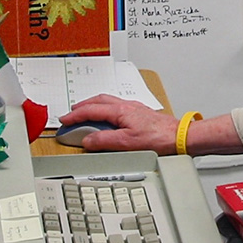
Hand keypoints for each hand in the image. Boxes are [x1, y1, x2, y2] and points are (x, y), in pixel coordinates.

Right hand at [60, 94, 179, 153]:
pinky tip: (108, 117)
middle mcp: (126, 106)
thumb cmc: (158, 138)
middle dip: (82, 106)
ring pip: (108, 102)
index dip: (75, 115)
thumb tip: (87, 139)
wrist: (179, 136)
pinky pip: (117, 106)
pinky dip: (105, 109)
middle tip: (71, 113)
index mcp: (120, 111)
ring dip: (93, 106)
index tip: (64, 119)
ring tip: (85, 113)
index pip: (91, 110)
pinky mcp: (140, 114)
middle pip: (98, 100)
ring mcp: (134, 108)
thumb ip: (104, 141)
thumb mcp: (127, 142)